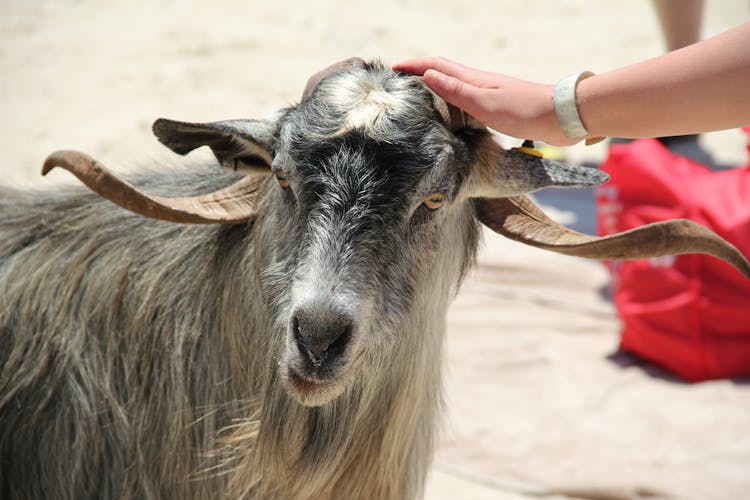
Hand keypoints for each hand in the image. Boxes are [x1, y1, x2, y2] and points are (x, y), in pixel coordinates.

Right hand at [393, 57, 575, 145]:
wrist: (560, 117)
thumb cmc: (524, 111)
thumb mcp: (484, 103)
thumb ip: (456, 91)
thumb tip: (426, 76)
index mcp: (473, 79)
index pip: (436, 66)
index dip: (414, 66)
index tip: (393, 69)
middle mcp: (478, 83)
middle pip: (443, 71)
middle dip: (420, 72)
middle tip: (400, 80)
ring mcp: (488, 93)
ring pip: (454, 85)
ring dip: (434, 85)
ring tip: (418, 95)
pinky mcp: (497, 106)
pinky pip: (465, 99)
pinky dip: (450, 100)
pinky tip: (450, 111)